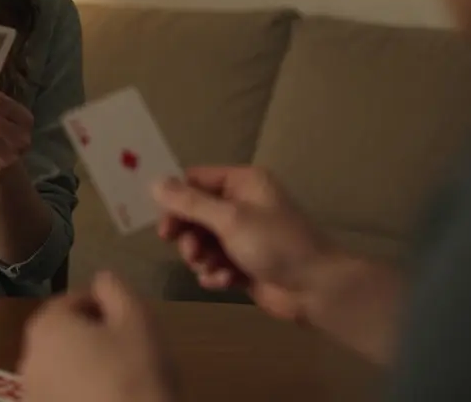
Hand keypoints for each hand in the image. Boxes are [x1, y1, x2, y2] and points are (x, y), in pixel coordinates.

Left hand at [19, 272, 175, 401]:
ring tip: (119, 376)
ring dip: (84, 365)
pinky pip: (60, 395)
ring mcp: (31, 394)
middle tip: (126, 347)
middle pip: (62, 334)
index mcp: (46, 327)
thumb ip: (115, 289)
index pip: (72, 302)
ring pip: (60, 367)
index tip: (129, 320)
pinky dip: (78, 391)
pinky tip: (105, 397)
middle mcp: (28, 359)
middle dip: (91, 335)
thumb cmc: (136, 373)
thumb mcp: (137, 320)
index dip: (103, 305)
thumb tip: (101, 279)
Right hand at [153, 167, 333, 322]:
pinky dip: (215, 273)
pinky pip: (215, 263)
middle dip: (189, 235)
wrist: (316, 289)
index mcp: (243, 183)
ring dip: (201, 257)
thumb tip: (154, 182)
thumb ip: (190, 203)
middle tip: (188, 252)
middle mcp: (242, 204)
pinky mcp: (243, 263)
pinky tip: (224, 282)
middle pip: (195, 213)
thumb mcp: (231, 219)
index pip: (196, 181)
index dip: (176, 201)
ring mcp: (243, 236)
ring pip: (202, 241)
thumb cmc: (276, 244)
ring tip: (210, 268)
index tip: (164, 226)